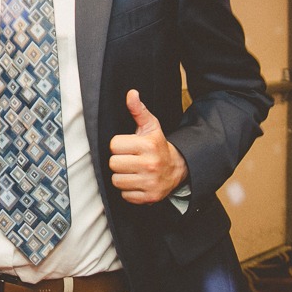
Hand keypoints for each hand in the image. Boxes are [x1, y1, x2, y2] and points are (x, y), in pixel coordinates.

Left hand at [109, 89, 187, 204]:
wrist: (177, 168)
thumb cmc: (157, 146)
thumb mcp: (150, 127)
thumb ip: (138, 110)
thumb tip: (131, 93)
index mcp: (147, 145)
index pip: (114, 145)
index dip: (118, 146)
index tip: (128, 147)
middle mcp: (150, 164)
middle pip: (113, 164)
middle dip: (119, 161)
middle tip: (130, 159)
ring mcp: (150, 182)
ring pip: (116, 181)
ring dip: (122, 177)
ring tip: (133, 171)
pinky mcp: (149, 197)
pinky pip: (124, 195)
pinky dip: (128, 191)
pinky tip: (137, 182)